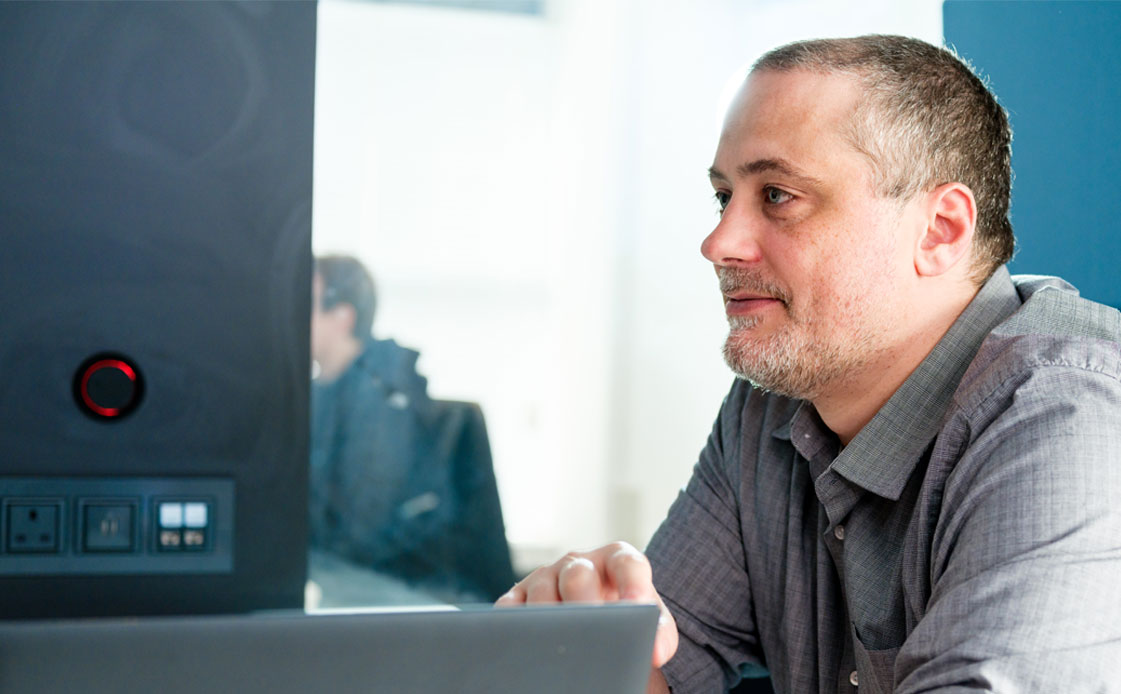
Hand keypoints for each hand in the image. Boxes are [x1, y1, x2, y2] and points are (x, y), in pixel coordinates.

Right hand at [495, 541, 678, 670]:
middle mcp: (580, 563)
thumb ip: (657, 632)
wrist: (594, 621)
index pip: (628, 564)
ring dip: (548, 619)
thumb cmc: (624, 620)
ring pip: (541, 589)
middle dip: (584, 604)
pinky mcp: (517, 595)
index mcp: (617, 561)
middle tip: (591, 633)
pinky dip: (514, 626)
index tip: (636, 610)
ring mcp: (546, 576)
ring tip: (558, 646)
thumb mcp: (647, 621)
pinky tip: (524, 646)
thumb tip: (654, 651)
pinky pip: (509, 607)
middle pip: (578, 574)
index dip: (632, 585)